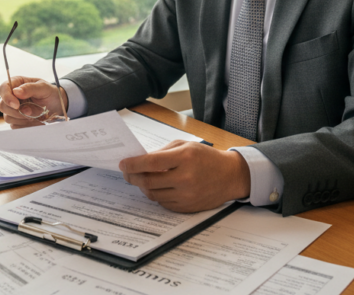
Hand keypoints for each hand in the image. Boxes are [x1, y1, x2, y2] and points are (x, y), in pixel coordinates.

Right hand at [0, 76, 67, 127]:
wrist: (56, 106)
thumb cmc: (49, 93)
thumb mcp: (43, 87)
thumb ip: (30, 88)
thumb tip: (16, 91)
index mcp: (16, 84)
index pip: (2, 88)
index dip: (7, 97)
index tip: (16, 105)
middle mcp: (12, 96)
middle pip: (2, 105)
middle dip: (17, 111)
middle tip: (30, 111)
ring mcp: (12, 109)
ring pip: (7, 117)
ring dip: (22, 118)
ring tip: (36, 114)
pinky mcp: (16, 120)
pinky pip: (14, 126)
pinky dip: (25, 125)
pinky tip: (34, 120)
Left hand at [118, 140, 250, 211]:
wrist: (230, 176)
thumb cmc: (207, 158)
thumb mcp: (187, 146)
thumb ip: (163, 152)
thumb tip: (140, 160)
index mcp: (185, 158)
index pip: (151, 162)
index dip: (133, 164)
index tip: (123, 164)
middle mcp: (185, 178)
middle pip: (149, 181)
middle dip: (133, 177)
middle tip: (127, 173)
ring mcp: (186, 195)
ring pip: (154, 194)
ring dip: (143, 187)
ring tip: (141, 179)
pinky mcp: (187, 207)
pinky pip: (163, 203)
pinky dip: (156, 195)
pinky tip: (156, 187)